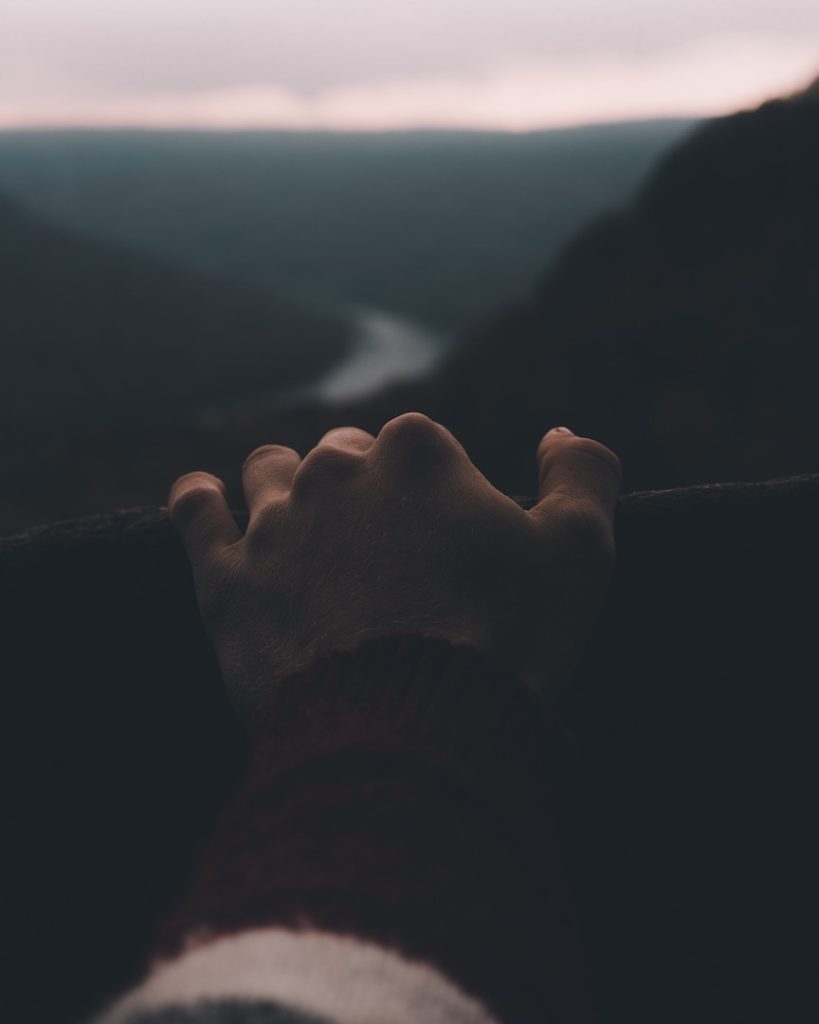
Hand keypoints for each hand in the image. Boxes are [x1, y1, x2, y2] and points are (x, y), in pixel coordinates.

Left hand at [169, 413, 620, 725]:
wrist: (412, 731)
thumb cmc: (504, 638)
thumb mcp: (580, 552)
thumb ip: (582, 472)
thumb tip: (560, 434)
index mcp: (416, 451)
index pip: (420, 441)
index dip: (438, 486)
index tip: (447, 536)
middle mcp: (335, 471)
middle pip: (343, 453)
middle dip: (363, 483)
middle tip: (383, 542)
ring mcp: (274, 523)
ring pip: (269, 472)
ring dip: (286, 484)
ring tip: (305, 524)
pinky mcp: (226, 580)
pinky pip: (195, 515)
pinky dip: (199, 501)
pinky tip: (204, 498)